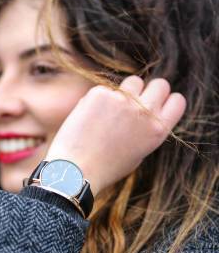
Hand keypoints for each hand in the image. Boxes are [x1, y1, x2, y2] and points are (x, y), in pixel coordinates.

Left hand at [45, 76, 185, 196]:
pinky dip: (100, 100)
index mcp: (158, 130)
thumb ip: (147, 129)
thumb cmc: (106, 167)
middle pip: (160, 84)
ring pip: (133, 82)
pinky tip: (90, 119)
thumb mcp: (139, 152)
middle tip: (134, 104)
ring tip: (109, 114)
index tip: (157, 105)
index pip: (177, 100)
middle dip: (149, 91)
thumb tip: (149, 109)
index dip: (166, 101)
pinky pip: (106, 89)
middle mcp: (145, 112)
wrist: (75, 171)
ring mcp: (122, 100)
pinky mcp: (100, 93)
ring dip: (125, 92)